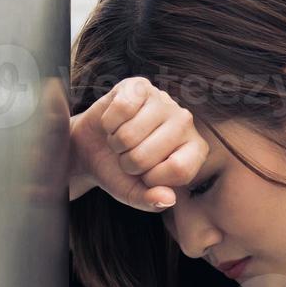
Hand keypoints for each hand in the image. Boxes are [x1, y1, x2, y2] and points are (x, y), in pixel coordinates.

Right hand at [68, 77, 208, 211]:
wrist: (91, 149)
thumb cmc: (119, 172)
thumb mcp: (134, 194)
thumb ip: (152, 200)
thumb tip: (168, 198)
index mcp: (194, 150)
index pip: (178, 170)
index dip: (151, 179)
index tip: (145, 176)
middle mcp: (184, 122)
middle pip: (147, 155)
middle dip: (127, 162)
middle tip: (127, 156)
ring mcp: (163, 100)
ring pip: (129, 134)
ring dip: (116, 142)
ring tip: (120, 141)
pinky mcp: (140, 85)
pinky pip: (120, 109)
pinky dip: (108, 122)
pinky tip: (113, 123)